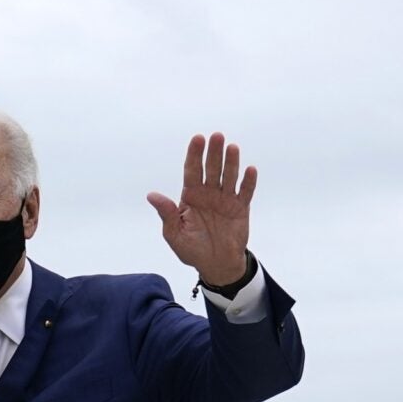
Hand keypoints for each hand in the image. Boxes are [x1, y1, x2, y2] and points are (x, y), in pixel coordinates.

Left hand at [147, 131, 256, 288]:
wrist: (215, 265)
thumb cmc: (192, 249)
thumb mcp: (174, 234)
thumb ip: (167, 213)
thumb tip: (152, 195)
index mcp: (191, 196)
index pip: (192, 171)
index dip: (194, 155)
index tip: (197, 139)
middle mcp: (208, 193)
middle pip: (211, 169)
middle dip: (213, 152)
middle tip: (216, 136)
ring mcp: (225, 199)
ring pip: (229, 176)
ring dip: (231, 162)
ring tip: (232, 148)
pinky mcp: (241, 208)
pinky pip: (245, 192)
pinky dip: (248, 182)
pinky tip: (250, 169)